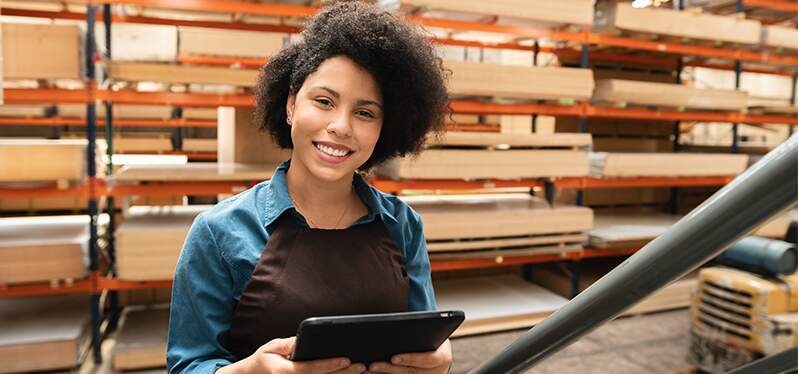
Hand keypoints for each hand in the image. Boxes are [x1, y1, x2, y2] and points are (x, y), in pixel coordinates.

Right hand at [219, 337, 366, 373]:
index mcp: (286, 372)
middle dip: (344, 373)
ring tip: (362, 372)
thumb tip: (302, 340)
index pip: (311, 369)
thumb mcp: (272, 347)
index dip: (330, 365)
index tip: (346, 359)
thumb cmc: (263, 360)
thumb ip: (288, 345)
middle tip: (362, 366)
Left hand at [367, 339, 451, 373]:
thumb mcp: (432, 332)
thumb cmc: (433, 337)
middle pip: (410, 373)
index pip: (427, 359)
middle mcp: (436, 372)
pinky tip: (372, 373)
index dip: (410, 359)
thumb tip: (399, 322)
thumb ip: (418, 331)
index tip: (393, 358)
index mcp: (442, 357)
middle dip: (390, 369)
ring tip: (368, 370)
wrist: (440, 352)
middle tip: (373, 366)